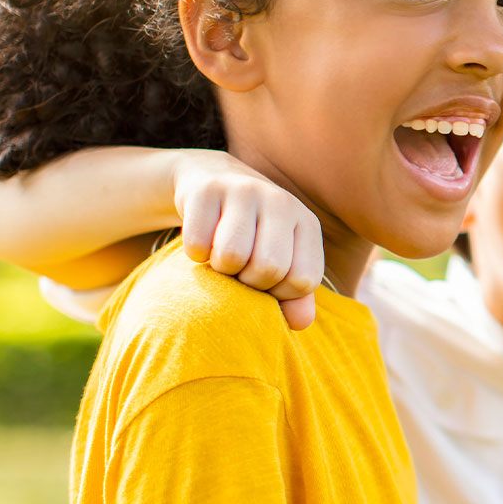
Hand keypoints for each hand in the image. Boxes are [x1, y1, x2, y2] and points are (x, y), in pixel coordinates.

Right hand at [171, 151, 323, 329]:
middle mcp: (282, 203)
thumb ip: (295, 297)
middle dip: (247, 281)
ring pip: (231, 256)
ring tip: (222, 255)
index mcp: (307, 224)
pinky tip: (202, 240)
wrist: (213, 181)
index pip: (303, 281)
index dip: (279, 293)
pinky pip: (197, 244)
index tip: (266, 281)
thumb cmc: (252, 237)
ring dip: (219, 268)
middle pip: (268, 269)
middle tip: (239, 269)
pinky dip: (195, 254)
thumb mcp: (281, 262)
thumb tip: (301, 322)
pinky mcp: (206, 190)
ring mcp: (244, 191)